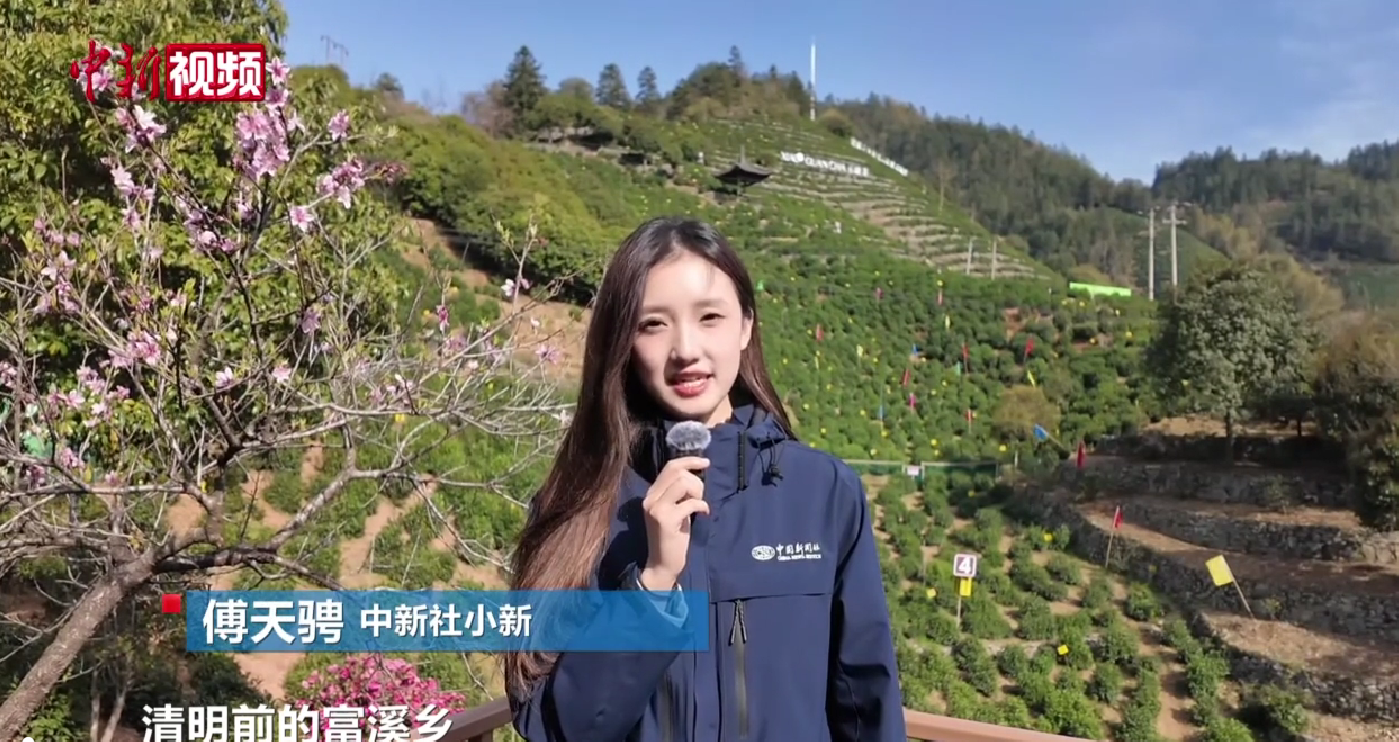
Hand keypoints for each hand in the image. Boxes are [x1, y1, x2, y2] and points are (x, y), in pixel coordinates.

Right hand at [639, 456, 709, 590]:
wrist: (662, 564)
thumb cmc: (672, 537)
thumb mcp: (674, 510)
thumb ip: (679, 493)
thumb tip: (695, 475)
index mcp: (652, 494)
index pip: (669, 466)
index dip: (689, 460)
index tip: (705, 462)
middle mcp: (650, 498)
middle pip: (677, 472)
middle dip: (696, 481)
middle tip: (700, 497)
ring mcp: (656, 508)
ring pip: (682, 483)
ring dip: (698, 492)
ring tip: (699, 505)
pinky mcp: (665, 520)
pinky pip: (690, 502)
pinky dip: (701, 505)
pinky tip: (704, 513)